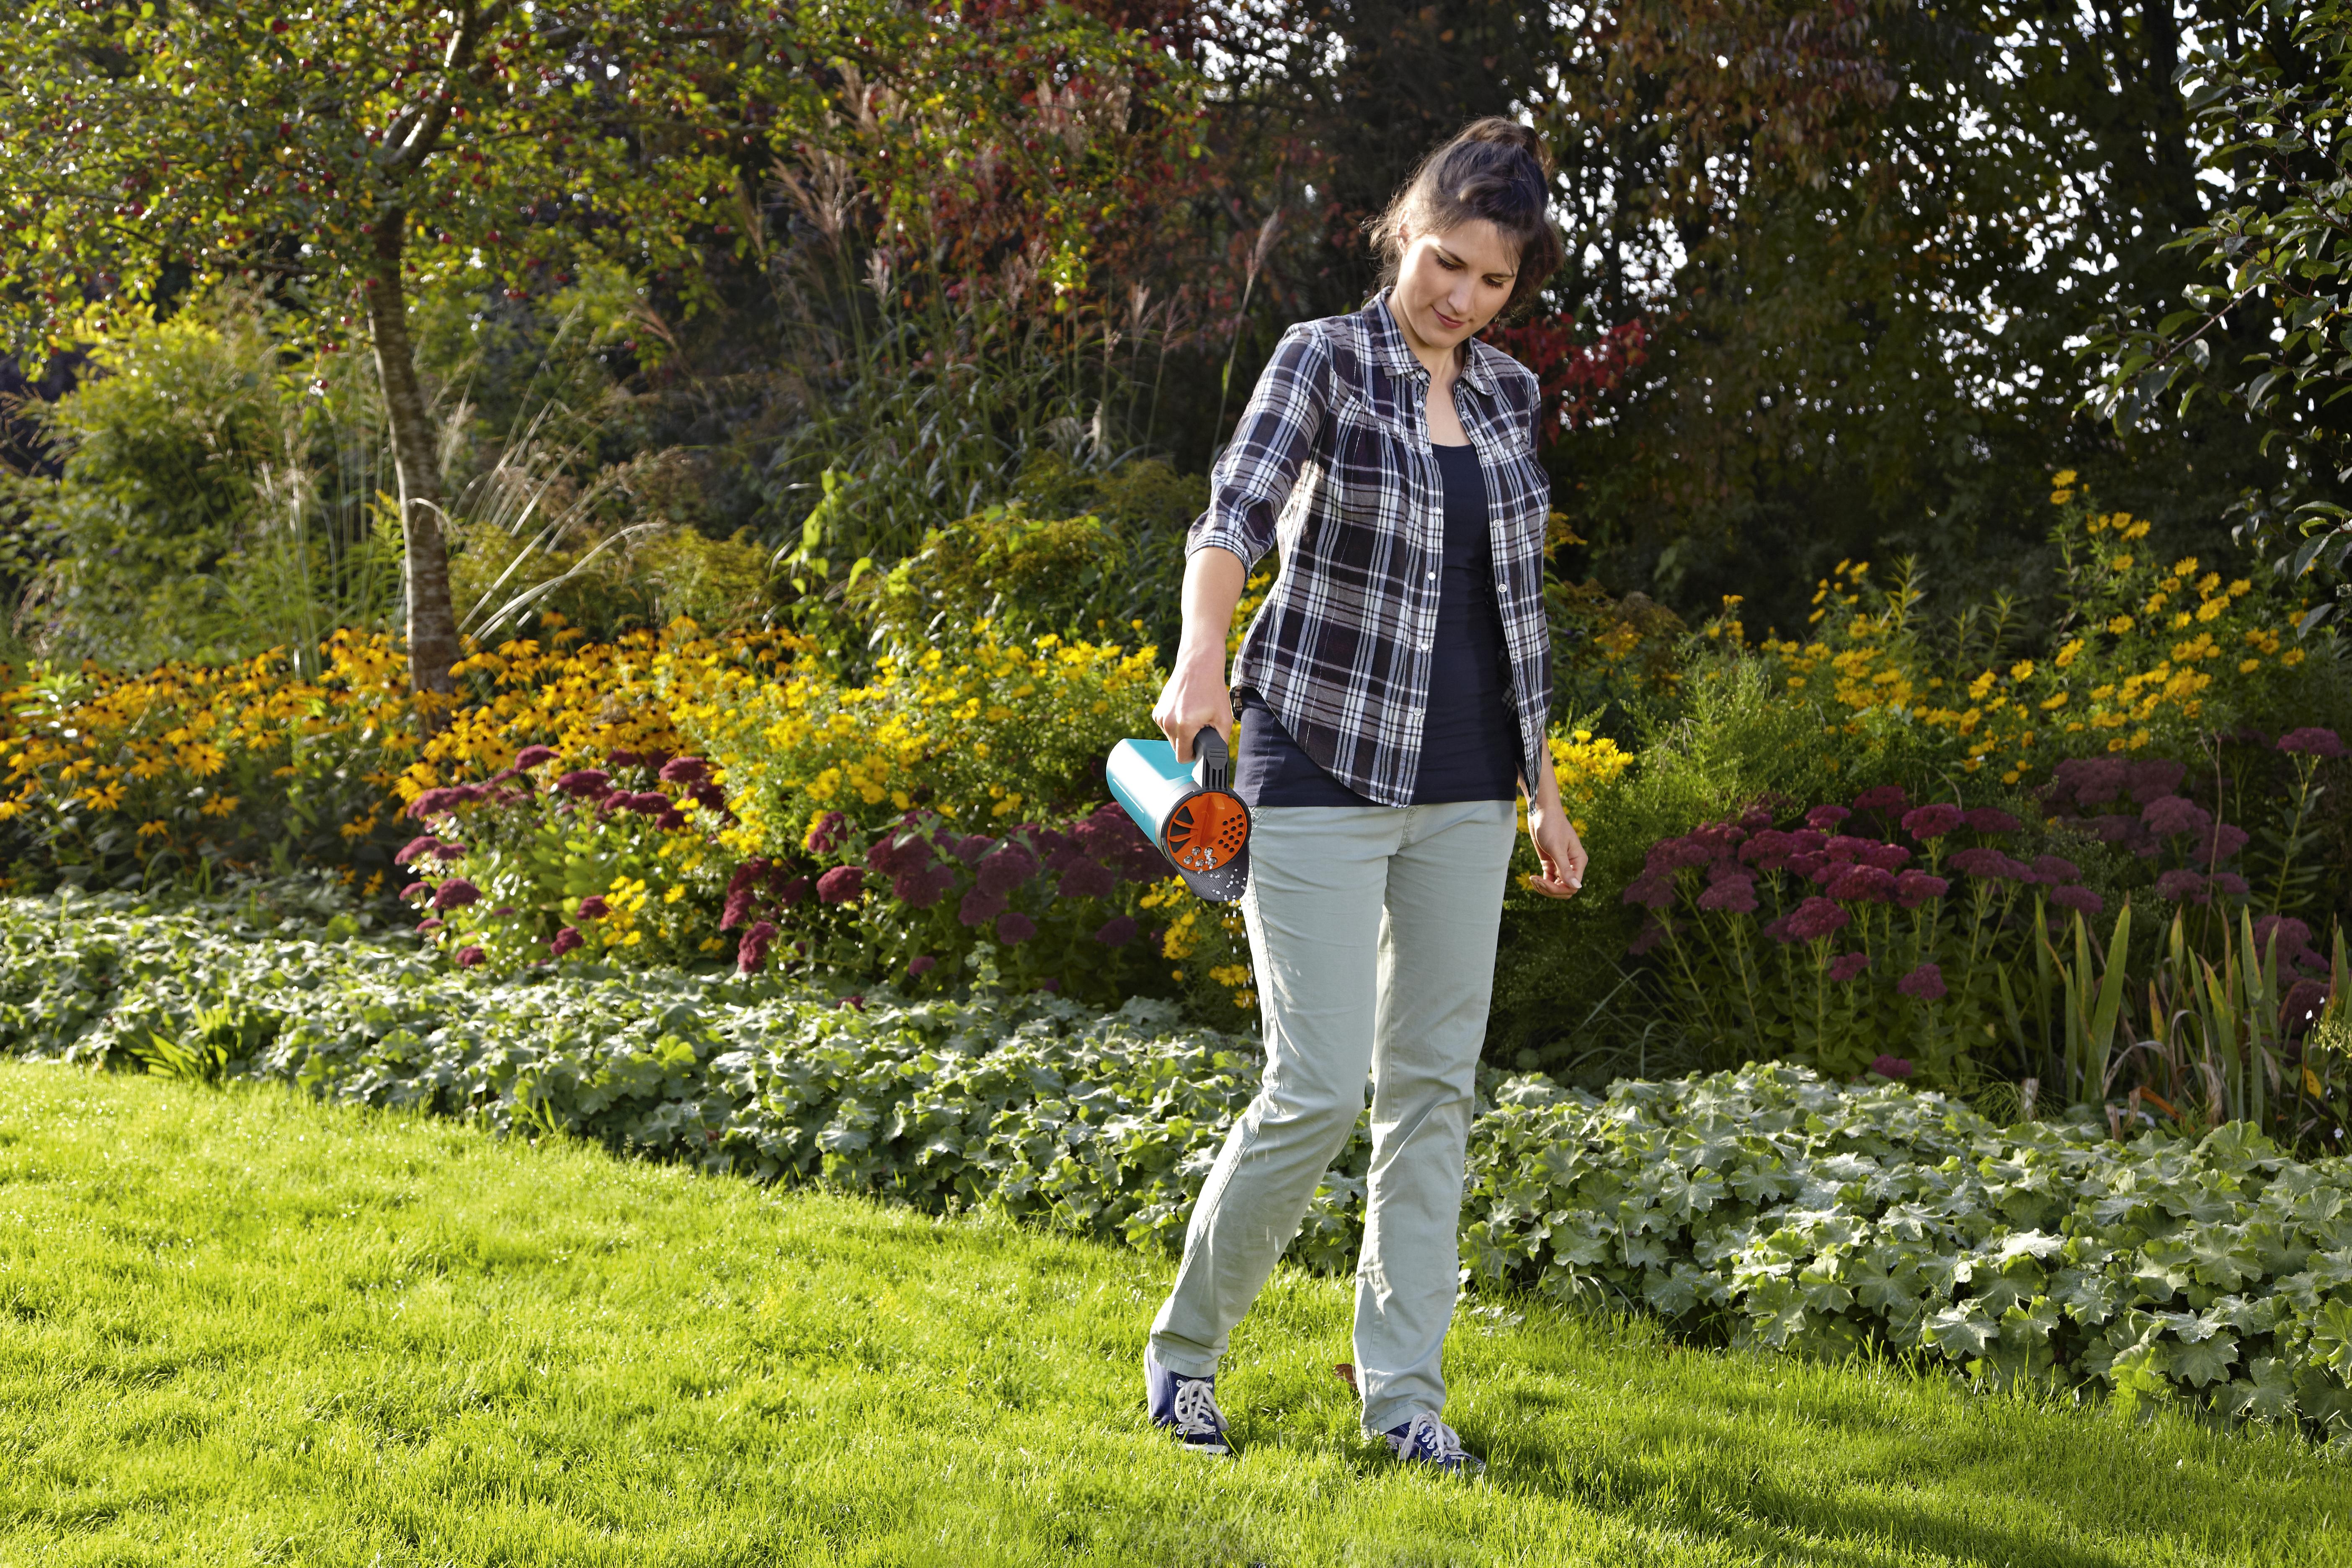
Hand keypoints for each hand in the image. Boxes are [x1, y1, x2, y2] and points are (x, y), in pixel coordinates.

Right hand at [1153, 647, 1233, 762]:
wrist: (1198, 665)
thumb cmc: (1212, 690)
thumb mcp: (1224, 719)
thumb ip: (1220, 743)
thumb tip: (1215, 758)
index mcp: (1184, 726)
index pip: (1182, 758)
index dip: (1193, 755)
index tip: (1200, 745)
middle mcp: (1167, 722)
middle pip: (1177, 748)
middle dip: (1188, 742)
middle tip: (1200, 726)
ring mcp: (1160, 716)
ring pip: (1171, 738)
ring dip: (1181, 732)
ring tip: (1193, 715)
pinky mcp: (1157, 710)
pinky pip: (1166, 727)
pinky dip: (1175, 723)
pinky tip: (1184, 710)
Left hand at [1524, 798, 1586, 899]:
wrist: (1541, 812)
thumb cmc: (1551, 826)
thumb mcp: (1557, 848)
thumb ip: (1566, 868)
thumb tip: (1577, 887)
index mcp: (1578, 861)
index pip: (1573, 886)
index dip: (1558, 889)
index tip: (1543, 882)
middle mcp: (1572, 865)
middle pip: (1565, 890)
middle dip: (1550, 890)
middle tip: (1536, 881)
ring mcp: (1561, 865)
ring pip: (1556, 887)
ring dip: (1544, 888)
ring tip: (1533, 880)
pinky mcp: (1551, 863)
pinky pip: (1549, 880)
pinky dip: (1541, 883)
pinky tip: (1532, 878)